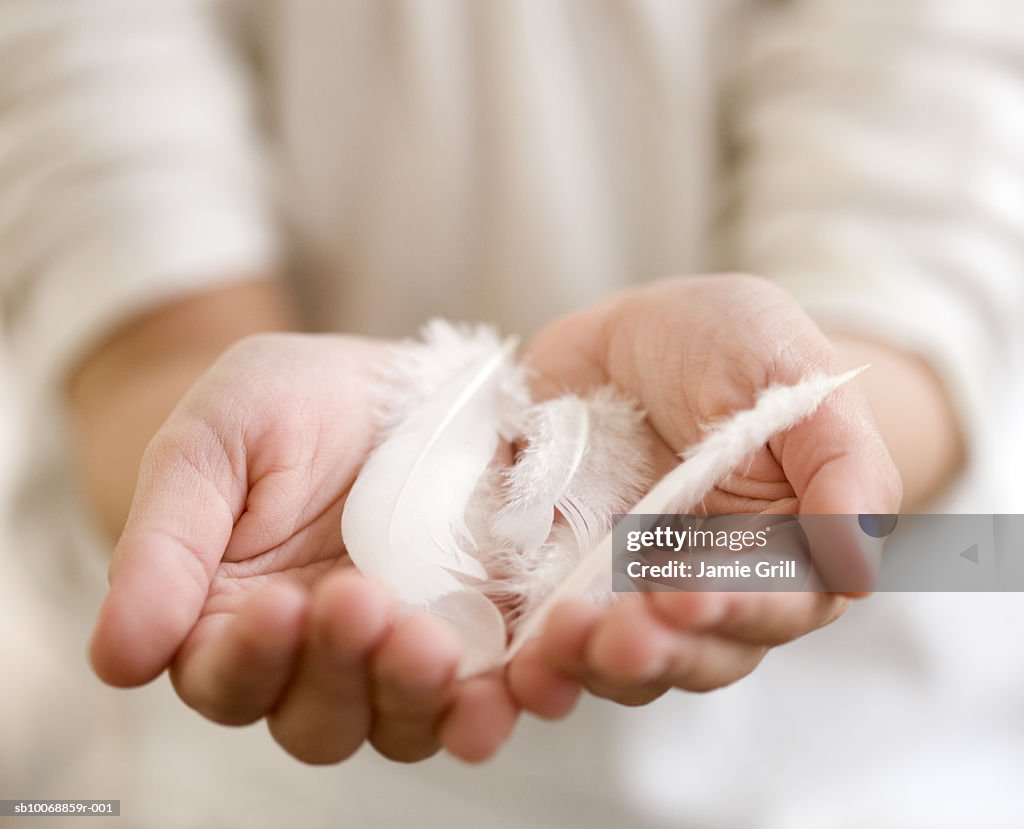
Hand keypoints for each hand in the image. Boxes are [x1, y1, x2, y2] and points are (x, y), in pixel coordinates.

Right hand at [89, 334, 516, 763]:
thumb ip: (166, 543)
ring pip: (396, 723)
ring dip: (413, 696)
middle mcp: (314, 657)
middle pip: (315, 718)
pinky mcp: (474, 636)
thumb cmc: (286, 404)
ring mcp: (398, 652)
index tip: (278, 606)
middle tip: (362, 603)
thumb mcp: (214, 442)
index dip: (248, 659)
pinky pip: (481, 696)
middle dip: (339, 672)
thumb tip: (114, 658)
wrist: (390, 382)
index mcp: (233, 619)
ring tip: (432, 643)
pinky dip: (491, 704)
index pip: (225, 678)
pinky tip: (504, 689)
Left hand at [508, 275, 902, 711]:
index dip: (731, 613)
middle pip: (690, 655)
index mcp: (784, 554)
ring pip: (615, 660)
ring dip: (583, 665)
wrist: (637, 332)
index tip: (684, 598)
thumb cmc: (737, 347)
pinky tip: (502, 656)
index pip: (770, 608)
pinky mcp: (560, 575)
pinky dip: (522, 650)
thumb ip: (843, 465)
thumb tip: (857, 566)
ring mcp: (628, 590)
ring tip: (549, 646)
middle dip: (652, 653)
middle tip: (611, 636)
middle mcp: (708, 589)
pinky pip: (541, 629)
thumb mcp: (796, 377)